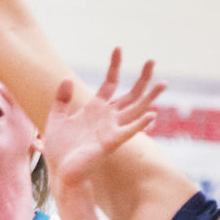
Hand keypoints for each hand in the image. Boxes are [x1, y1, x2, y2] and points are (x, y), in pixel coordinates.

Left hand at [43, 50, 164, 195]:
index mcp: (95, 109)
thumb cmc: (60, 149)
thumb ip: (61, 99)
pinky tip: (152, 115)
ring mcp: (112, 129)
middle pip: (131, 94)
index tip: (119, 48)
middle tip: (152, 60)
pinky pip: (129, 131)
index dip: (115, 66)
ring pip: (136, 110)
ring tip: (163, 83)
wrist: (60, 171)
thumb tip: (67, 79)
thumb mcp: (57, 118)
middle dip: (142, 78)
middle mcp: (108, 117)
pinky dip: (140, 124)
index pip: (110, 83)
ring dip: (150, 97)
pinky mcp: (111, 142)